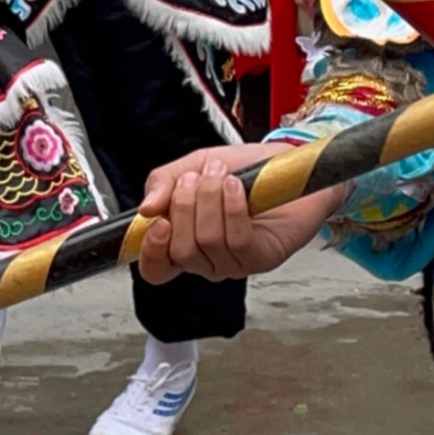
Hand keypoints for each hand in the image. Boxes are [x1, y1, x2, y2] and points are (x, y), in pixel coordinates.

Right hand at [136, 144, 342, 284]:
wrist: (288, 165)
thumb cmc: (245, 170)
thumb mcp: (194, 166)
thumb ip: (163, 183)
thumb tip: (146, 208)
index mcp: (184, 242)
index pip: (156, 269)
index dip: (150, 251)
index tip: (157, 222)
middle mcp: (207, 260)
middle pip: (180, 251)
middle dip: (184, 206)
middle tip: (197, 178)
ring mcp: (235, 263)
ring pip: (208, 242)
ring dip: (210, 200)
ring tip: (222, 175)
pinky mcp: (262, 258)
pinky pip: (237, 241)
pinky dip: (233, 209)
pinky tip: (236, 187)